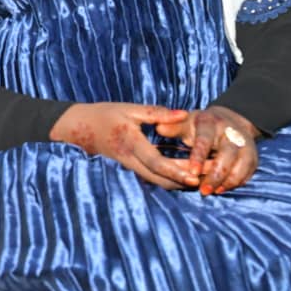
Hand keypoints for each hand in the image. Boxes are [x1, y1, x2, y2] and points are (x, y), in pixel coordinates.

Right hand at [49, 103, 198, 188]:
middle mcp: (130, 159)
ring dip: (179, 181)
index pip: (155, 162)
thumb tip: (184, 115)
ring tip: (204, 177)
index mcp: (130, 143)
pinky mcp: (130, 167)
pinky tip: (186, 173)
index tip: (196, 175)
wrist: (79, 127)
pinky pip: (152, 177)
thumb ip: (157, 113)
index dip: (176, 170)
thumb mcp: (130, 109)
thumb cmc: (105, 114)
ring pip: (156, 181)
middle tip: (210, 177)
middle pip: (159, 178)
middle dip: (184, 180)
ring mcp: (129, 166)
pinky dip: (169, 178)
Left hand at [155, 105, 258, 194]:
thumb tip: (158, 128)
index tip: (191, 172)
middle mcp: (232, 133)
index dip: (198, 157)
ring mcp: (245, 145)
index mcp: (211, 123)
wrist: (229, 121)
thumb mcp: (185, 122)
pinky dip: (236, 183)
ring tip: (211, 191)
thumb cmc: (200, 125)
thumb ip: (173, 127)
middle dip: (215, 175)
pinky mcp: (253, 157)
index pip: (205, 141)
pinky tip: (221, 189)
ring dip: (227, 182)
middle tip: (202, 190)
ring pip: (241, 166)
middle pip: (227, 156)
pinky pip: (248, 173)